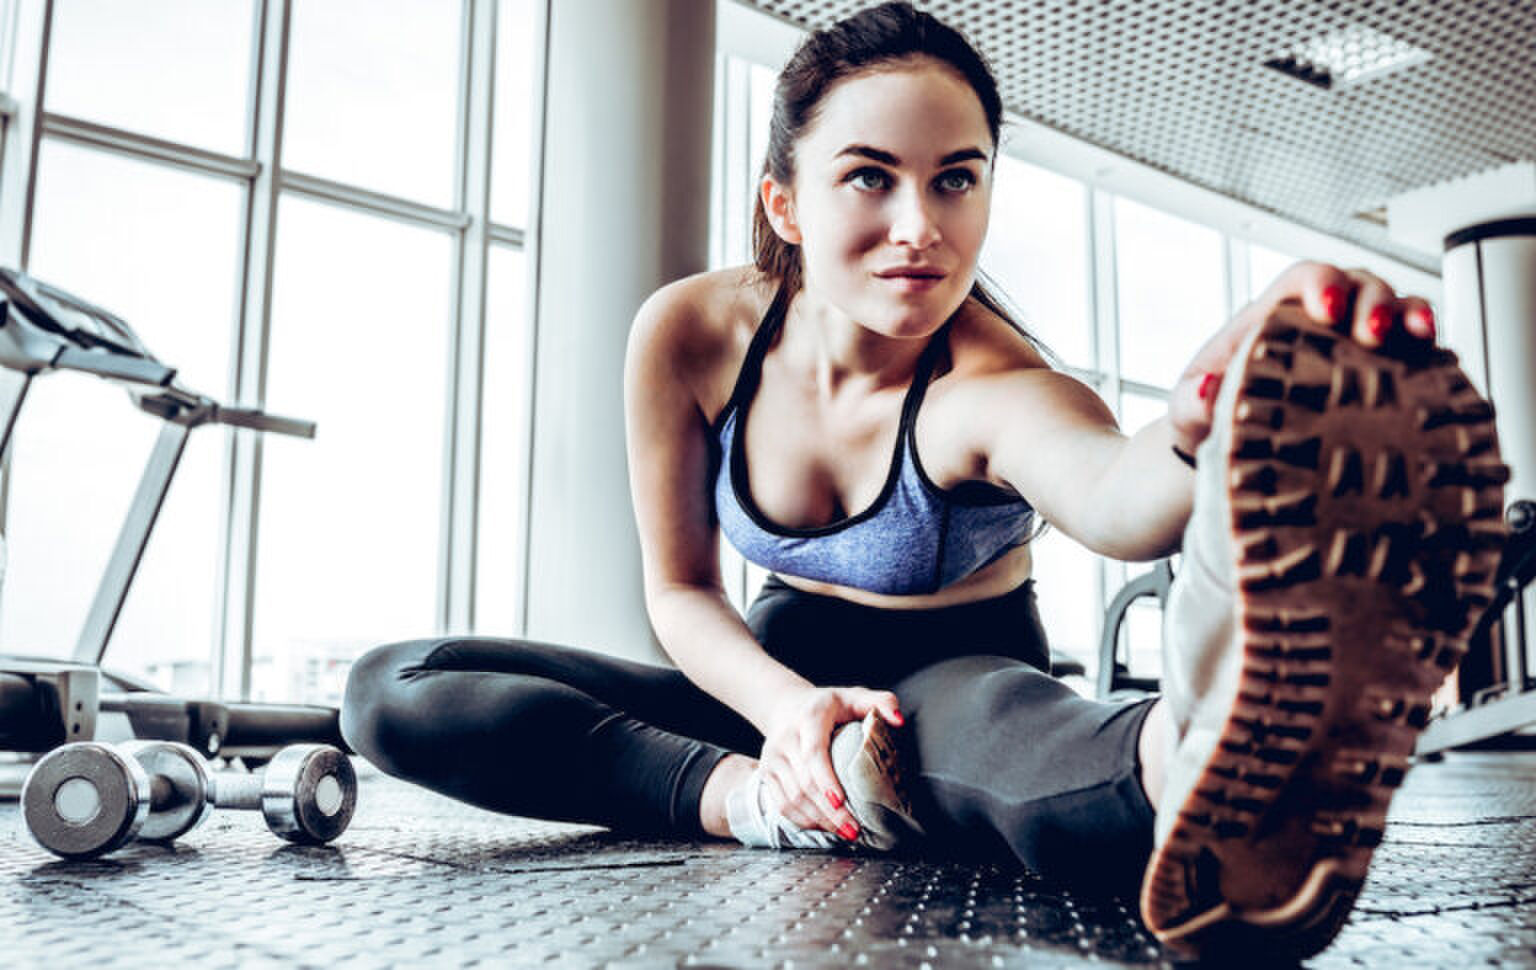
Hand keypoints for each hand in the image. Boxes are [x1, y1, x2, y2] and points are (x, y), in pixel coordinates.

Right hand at [757, 685, 904, 839]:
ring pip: (792, 798)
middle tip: (854, 829)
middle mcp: (786, 738)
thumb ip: (881, 702)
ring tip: (844, 832)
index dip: (825, 779)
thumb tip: (899, 720)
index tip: (841, 800)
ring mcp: (773, 758)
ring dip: (818, 820)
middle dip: (830, 811)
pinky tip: (823, 827)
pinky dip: (803, 821)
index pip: (813, 753)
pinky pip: (781, 804)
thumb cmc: (829, 706)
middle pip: (804, 783)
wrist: (787, 707)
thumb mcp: (855, 697)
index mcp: (809, 718)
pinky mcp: (767, 773)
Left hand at [1167, 261, 1436, 454]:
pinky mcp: (1381, 376)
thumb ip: (1191, 401)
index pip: (1304, 278)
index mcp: (1271, 317)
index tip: (1326, 308)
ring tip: (1420, 336)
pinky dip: (1430, 354)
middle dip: (1373, 299)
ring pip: (1395, 310)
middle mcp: (1319, 323)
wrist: (1225, 452)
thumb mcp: (1186, 411)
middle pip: (1359, 285)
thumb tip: (1205, 391)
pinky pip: (1414, 353)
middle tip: (1374, 331)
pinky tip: (1439, 370)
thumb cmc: (1206, 418)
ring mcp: (1353, 347)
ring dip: (1411, 315)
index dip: (1322, 283)